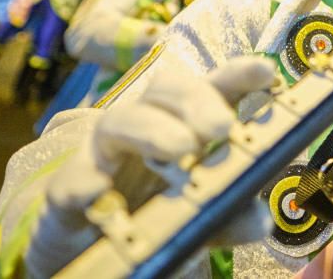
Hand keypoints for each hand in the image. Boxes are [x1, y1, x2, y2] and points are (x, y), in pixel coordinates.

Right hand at [25, 56, 276, 277]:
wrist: (92, 260)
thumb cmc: (155, 222)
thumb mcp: (201, 222)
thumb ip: (229, 217)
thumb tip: (259, 219)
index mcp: (184, 128)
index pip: (211, 90)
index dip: (236, 76)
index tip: (266, 73)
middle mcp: (144, 130)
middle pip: (165, 90)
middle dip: (196, 99)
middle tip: (221, 126)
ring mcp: (102, 156)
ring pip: (118, 121)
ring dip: (151, 130)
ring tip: (180, 149)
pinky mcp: (66, 193)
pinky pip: (68, 180)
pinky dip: (82, 180)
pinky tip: (98, 188)